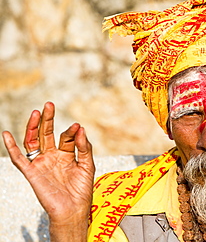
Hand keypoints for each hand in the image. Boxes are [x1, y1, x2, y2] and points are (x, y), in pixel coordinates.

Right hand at [2, 102, 94, 240]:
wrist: (73, 210)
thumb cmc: (82, 190)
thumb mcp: (88, 165)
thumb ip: (85, 147)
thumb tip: (80, 128)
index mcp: (66, 155)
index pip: (66, 137)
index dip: (71, 131)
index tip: (77, 126)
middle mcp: (52, 157)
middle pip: (46, 134)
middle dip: (48, 119)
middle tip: (49, 104)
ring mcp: (41, 163)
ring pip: (33, 141)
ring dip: (33, 127)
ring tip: (37, 112)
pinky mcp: (32, 172)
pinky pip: (19, 159)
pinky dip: (11, 147)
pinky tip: (7, 134)